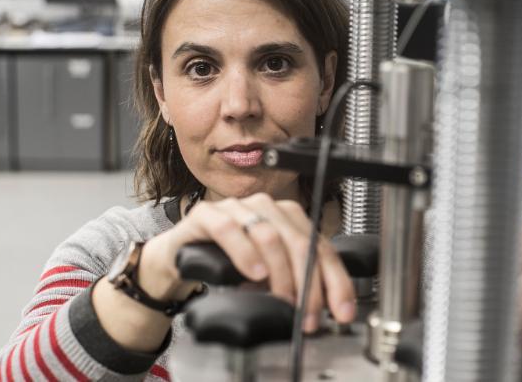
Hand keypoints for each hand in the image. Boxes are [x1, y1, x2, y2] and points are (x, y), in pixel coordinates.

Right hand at [139, 193, 355, 332]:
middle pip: (300, 242)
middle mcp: (267, 207)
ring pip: (269, 235)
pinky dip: (245, 253)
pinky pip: (229, 228)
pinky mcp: (207, 214)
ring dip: (280, 274)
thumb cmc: (226, 264)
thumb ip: (296, 281)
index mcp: (289, 218)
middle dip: (309, 284)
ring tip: (283, 300)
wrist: (180, 259)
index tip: (341, 310)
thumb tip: (323, 307)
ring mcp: (237, 208)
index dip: (335, 281)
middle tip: (308, 315)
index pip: (322, 247)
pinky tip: (254, 273)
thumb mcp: (270, 276)